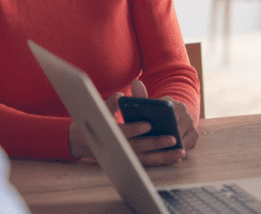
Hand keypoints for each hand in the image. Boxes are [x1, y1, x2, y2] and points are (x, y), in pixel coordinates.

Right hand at [68, 80, 191, 165]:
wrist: (81, 141)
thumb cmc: (96, 121)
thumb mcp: (100, 110)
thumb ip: (111, 103)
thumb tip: (120, 96)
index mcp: (109, 133)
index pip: (122, 132)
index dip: (134, 129)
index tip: (148, 124)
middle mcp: (116, 148)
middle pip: (137, 148)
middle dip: (155, 143)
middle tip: (173, 139)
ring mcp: (122, 158)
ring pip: (144, 159)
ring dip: (163, 157)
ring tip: (180, 152)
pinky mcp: (128, 163)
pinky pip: (146, 164)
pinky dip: (160, 162)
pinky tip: (175, 159)